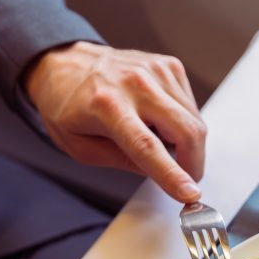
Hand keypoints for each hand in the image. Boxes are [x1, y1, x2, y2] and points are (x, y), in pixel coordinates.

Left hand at [24, 41, 205, 202]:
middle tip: (186, 180)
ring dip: (187, 143)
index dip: (172, 174)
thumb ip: (123, 162)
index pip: (147, 146)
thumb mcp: (82, 149)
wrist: (65, 64)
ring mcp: (154, 71)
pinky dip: (184, 121)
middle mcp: (134, 83)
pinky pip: (191, 105)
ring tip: (160, 140)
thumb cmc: (68, 106)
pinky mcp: (168, 65)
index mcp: (106, 106)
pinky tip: (161, 120)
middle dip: (194, 164)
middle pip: (185, 130)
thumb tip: (162, 173)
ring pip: (194, 120)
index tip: (190, 194)